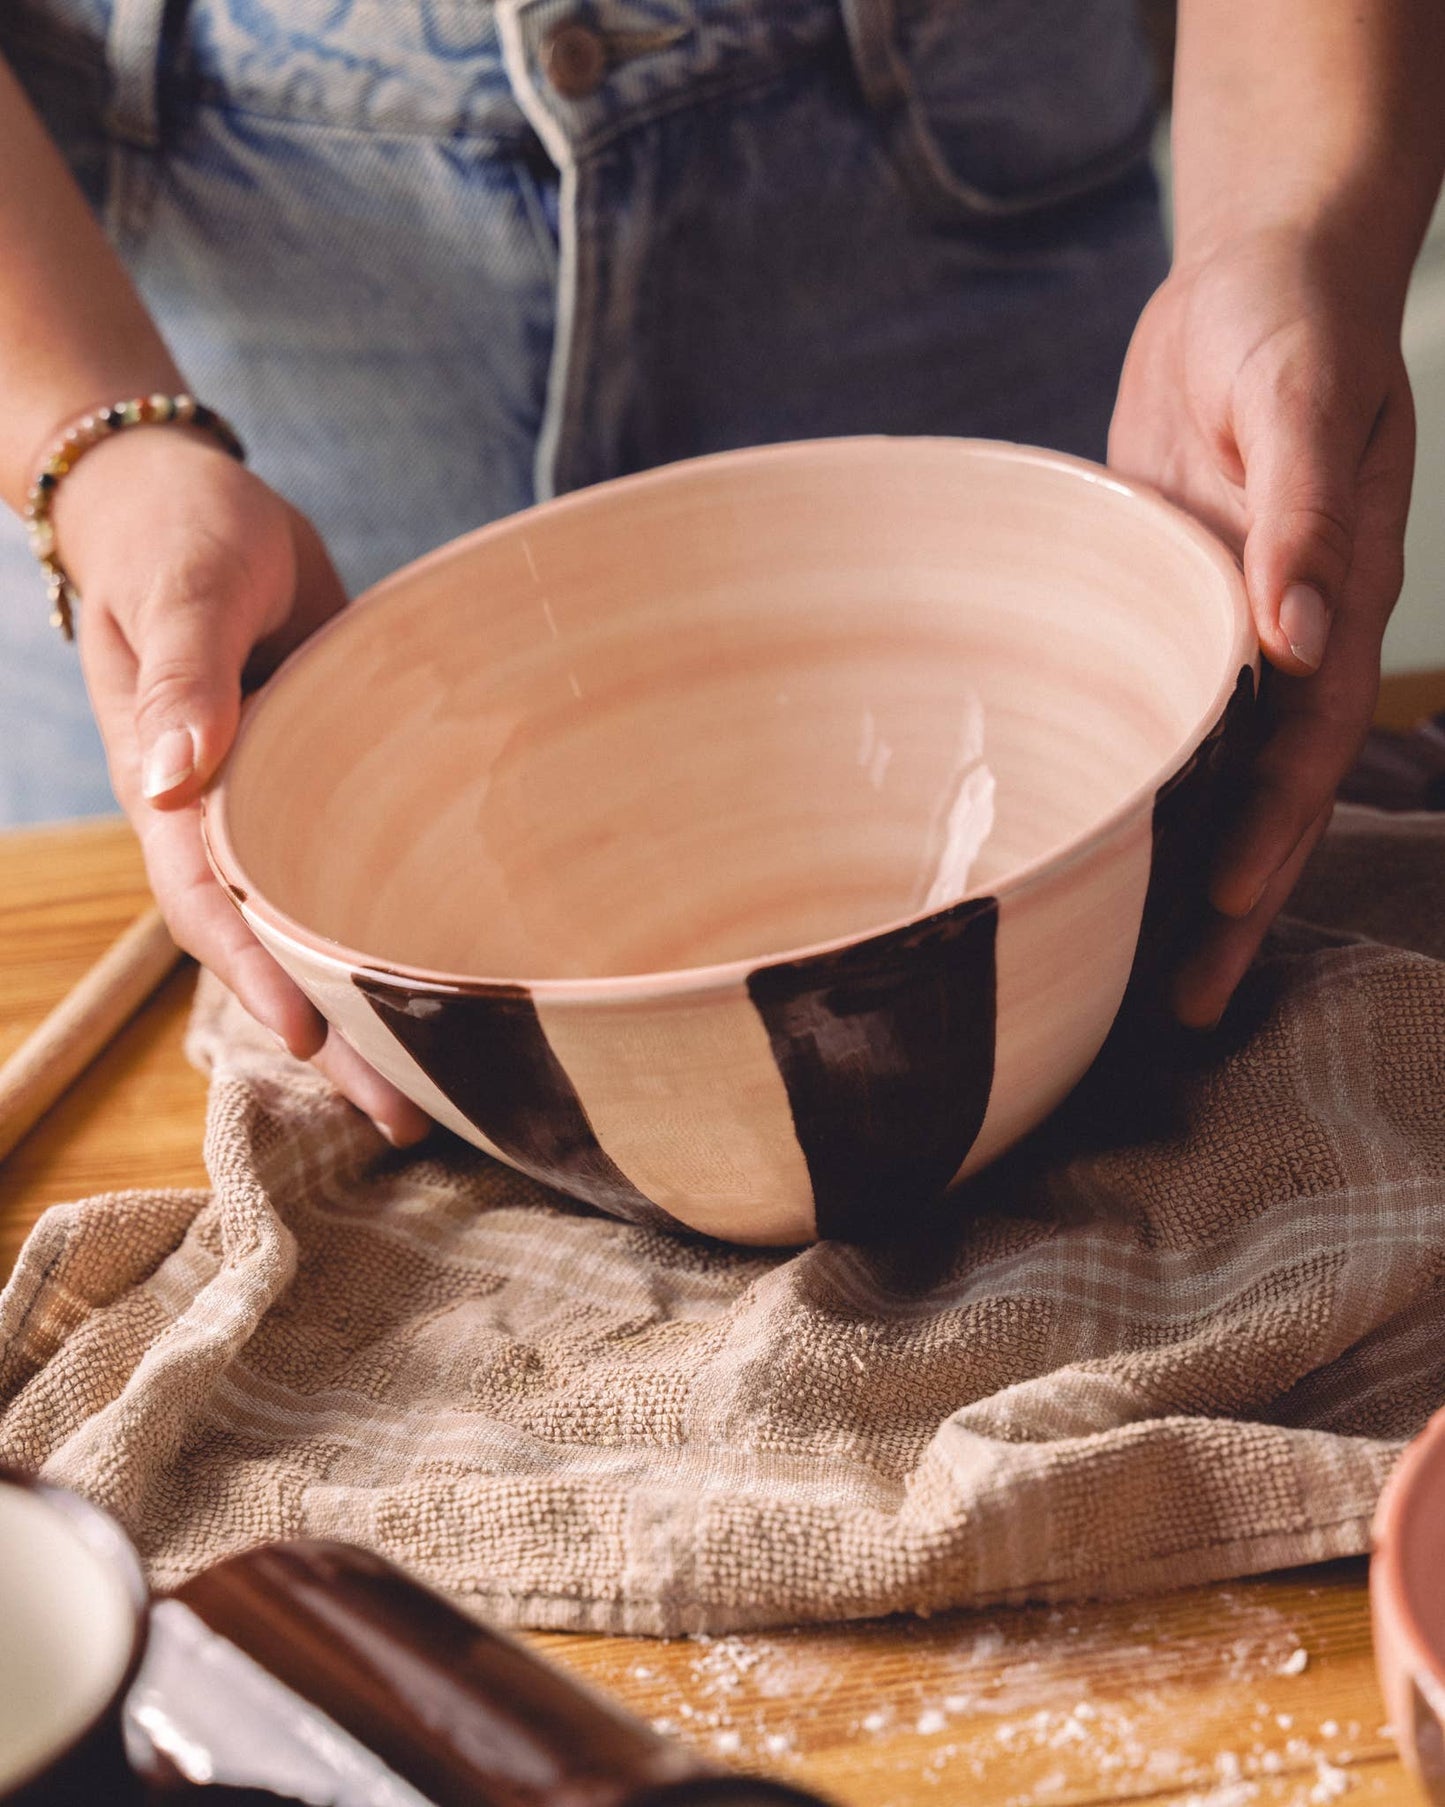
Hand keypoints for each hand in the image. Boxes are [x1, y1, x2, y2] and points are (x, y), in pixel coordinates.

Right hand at [58, 426, 431, 1144]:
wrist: (184, 499)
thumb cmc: (177, 536)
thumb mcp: (183, 592)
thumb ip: (181, 675)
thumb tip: (172, 780)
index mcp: (176, 795)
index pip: (213, 906)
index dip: (260, 977)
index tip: (312, 1043)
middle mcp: (227, 822)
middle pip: (276, 950)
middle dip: (334, 1038)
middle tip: (408, 1120)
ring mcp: (281, 810)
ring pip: (322, 927)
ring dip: (371, 1006)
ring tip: (442, 1089)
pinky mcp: (331, 785)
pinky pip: (358, 872)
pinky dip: (393, 927)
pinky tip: (452, 977)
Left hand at [1109, 222, 1415, 1026]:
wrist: (1254, 277)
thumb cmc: (1287, 321)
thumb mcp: (1297, 399)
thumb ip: (1303, 517)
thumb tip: (1301, 638)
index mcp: (1333, 597)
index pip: (1300, 744)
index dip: (1269, 832)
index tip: (1226, 915)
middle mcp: (1283, 634)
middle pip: (1259, 792)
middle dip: (1229, 899)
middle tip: (1184, 1004)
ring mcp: (1221, 628)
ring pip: (1204, 772)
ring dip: (1176, 863)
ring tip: (1127, 961)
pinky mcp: (1163, 609)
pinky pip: (1153, 715)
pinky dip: (1135, 781)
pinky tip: (1093, 837)